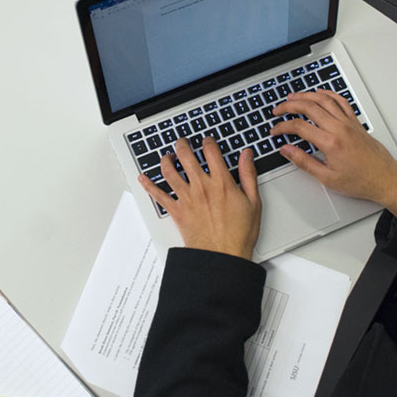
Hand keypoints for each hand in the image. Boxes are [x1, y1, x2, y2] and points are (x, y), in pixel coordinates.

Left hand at [137, 137, 261, 260]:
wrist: (222, 256)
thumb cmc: (238, 234)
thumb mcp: (253, 202)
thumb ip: (248, 175)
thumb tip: (246, 156)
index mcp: (221, 182)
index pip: (211, 151)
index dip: (208, 141)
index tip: (207, 140)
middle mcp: (201, 187)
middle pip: (186, 156)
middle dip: (183, 144)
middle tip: (183, 142)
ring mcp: (187, 198)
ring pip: (169, 171)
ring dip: (166, 160)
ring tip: (167, 156)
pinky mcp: (177, 211)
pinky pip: (158, 195)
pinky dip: (148, 185)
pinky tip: (143, 178)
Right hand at [270, 90, 396, 216]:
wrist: (385, 179)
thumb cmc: (361, 181)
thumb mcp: (327, 177)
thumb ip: (304, 162)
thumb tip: (287, 151)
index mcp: (331, 142)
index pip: (299, 127)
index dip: (283, 127)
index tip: (275, 131)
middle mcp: (340, 128)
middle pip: (309, 107)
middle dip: (289, 106)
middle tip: (278, 110)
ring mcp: (349, 123)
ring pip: (324, 99)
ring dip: (306, 95)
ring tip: (293, 97)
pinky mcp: (355, 122)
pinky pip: (341, 101)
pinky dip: (328, 94)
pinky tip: (319, 93)